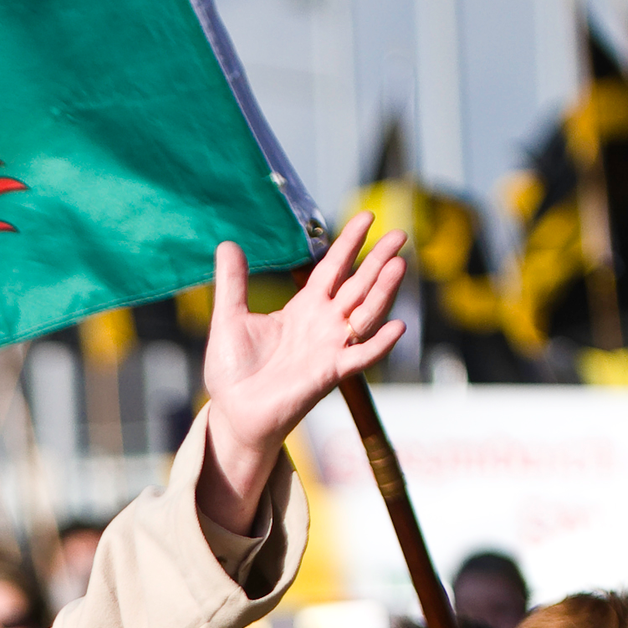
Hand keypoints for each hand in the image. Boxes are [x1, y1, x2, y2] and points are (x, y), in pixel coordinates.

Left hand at [197, 212, 406, 531]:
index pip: (332, 269)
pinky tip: (395, 326)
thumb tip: (227, 243)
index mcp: (302, 309)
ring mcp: (329, 348)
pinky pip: (360, 357)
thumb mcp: (229, 318)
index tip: (367, 217)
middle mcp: (322, 325)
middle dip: (378, 260)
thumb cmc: (234, 370)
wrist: (233, 410)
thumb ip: (232, 283)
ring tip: (398, 266)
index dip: (349, 244)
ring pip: (364, 315)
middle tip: (400, 234)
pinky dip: (378, 343)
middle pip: (357, 286)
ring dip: (383, 293)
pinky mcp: (329, 374)